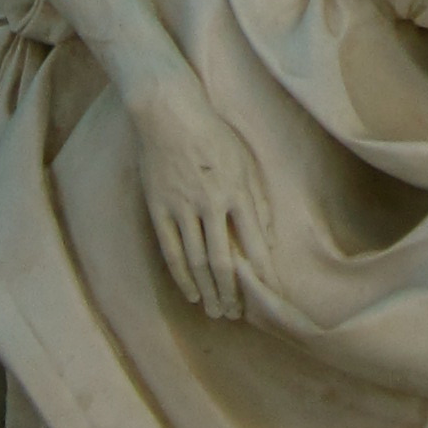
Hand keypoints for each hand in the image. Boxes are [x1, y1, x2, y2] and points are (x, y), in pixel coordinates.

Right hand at [126, 77, 275, 320]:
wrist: (168, 112)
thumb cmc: (213, 133)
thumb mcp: (245, 159)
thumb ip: (257, 197)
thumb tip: (268, 235)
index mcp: (237, 190)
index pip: (254, 241)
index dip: (261, 271)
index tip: (268, 292)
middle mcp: (211, 203)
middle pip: (223, 259)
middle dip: (232, 292)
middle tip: (237, 315)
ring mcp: (182, 207)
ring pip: (196, 260)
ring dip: (208, 290)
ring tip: (216, 311)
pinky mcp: (159, 208)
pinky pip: (171, 250)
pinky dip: (181, 276)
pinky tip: (191, 293)